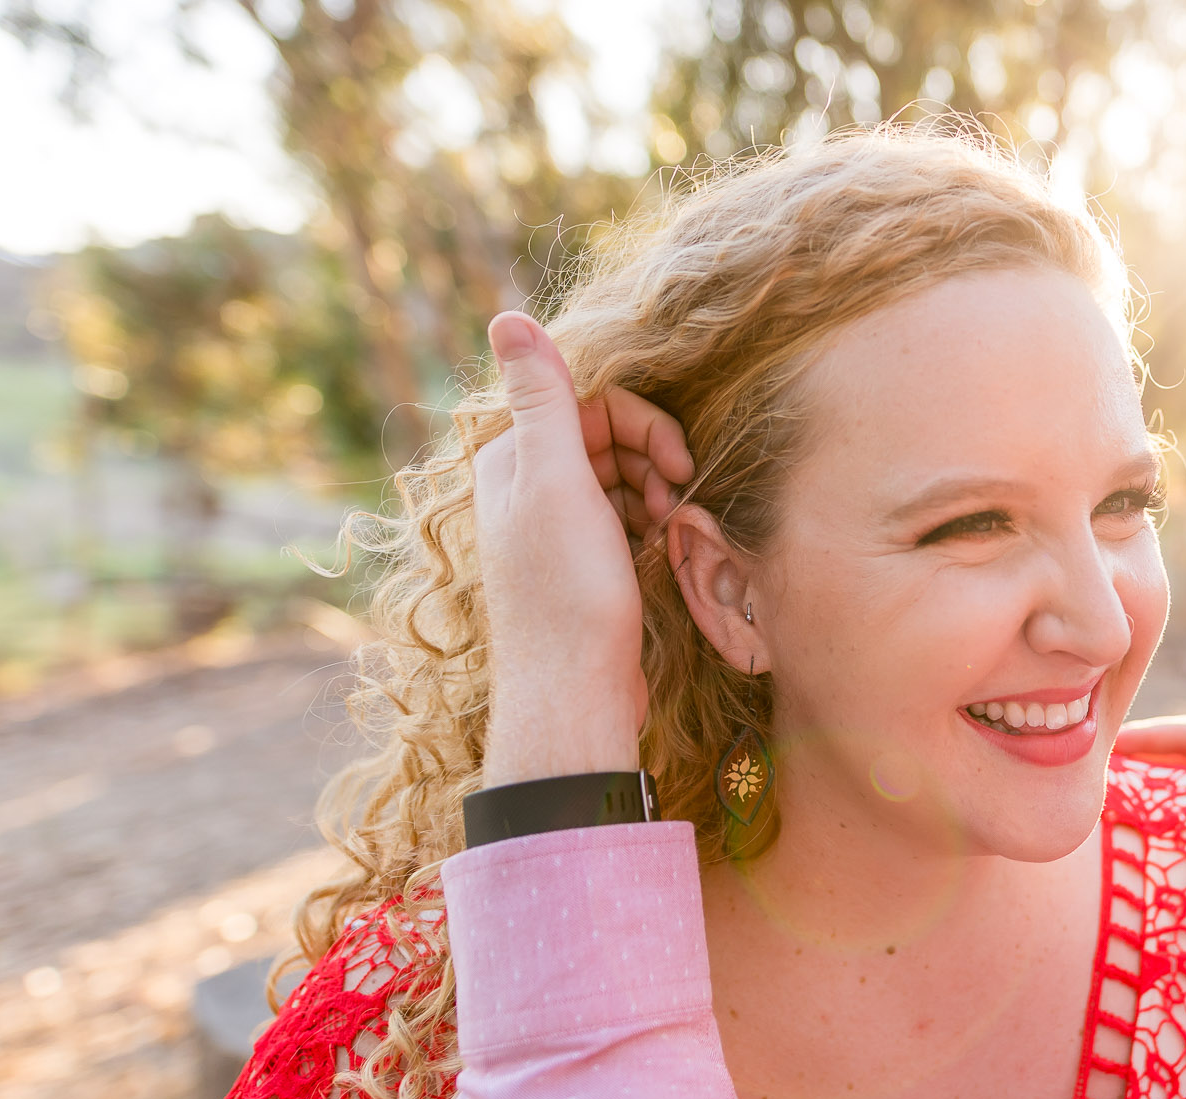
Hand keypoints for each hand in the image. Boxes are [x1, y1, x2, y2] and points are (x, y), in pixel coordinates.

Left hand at [473, 311, 693, 785]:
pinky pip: (626, 519)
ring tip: (667, 532)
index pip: (590, 401)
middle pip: (610, 437)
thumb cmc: (568, 593)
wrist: (577, 695)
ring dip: (656, 494)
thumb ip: (541, 397)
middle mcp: (526, 488)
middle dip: (653, 462)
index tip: (677, 465)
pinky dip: (650, 526)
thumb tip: (508, 315)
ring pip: (623, 478)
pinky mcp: (583, 565)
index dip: (644, 426)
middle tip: (675, 503)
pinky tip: (662, 552)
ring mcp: (555, 529)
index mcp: (511, 459)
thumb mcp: (556, 483)